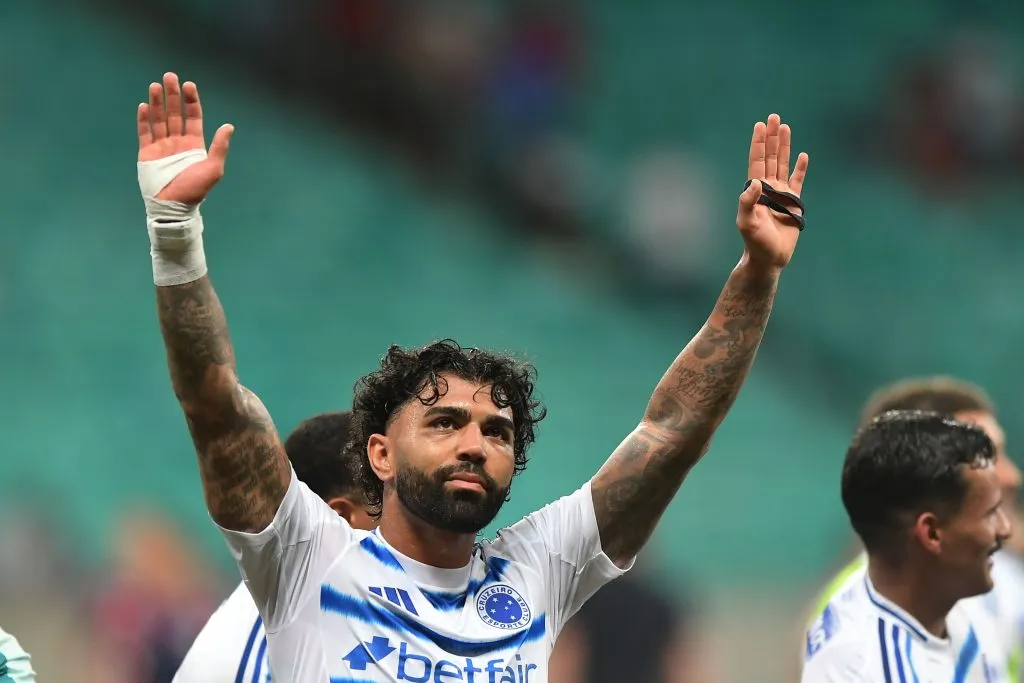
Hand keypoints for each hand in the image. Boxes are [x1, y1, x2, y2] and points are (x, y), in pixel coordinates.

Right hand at [137, 72, 233, 204]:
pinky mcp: (147, 153)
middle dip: (172, 95)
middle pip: (174, 113)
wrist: (173, 206)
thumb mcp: (213, 168)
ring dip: (157, 102)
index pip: (192, 117)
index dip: (191, 101)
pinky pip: (145, 132)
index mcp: (194, 144)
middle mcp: (177, 142)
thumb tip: (229, 126)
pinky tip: (144, 106)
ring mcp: (161, 146)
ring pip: (158, 119)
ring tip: (155, 86)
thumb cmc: (195, 190)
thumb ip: (219, 147)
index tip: (189, 85)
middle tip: (170, 76)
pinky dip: (144, 119)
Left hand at [735, 113, 808, 269]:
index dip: (758, 143)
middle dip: (771, 137)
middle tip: (773, 117)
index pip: (757, 161)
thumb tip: (756, 182)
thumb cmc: (755, 242)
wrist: (769, 258)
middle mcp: (768, 188)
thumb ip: (747, 203)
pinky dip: (800, 167)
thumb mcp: (747, 223)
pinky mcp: (793, 203)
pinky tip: (802, 155)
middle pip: (769, 156)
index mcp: (755, 190)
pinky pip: (798, 181)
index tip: (760, 125)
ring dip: (784, 146)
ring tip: (785, 127)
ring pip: (782, 164)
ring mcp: (781, 194)